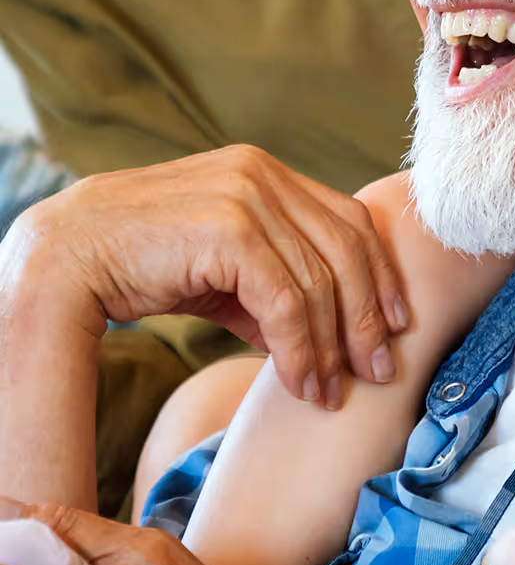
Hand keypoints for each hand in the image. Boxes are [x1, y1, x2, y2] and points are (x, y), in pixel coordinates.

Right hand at [14, 148, 406, 407]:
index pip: (347, 219)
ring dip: (332, 345)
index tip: (397, 323)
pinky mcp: (229, 229)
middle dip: (369, 315)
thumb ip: (271, 289)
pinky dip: (301, 347)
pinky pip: (286, 300)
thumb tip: (321, 339)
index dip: (379, 274)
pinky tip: (301, 382)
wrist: (67, 260)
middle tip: (379, 369)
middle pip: (345, 248)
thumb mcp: (221, 273)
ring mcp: (246, 194)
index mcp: (265, 172)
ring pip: (318, 281)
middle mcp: (262, 173)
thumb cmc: (142, 265)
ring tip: (331, 392)